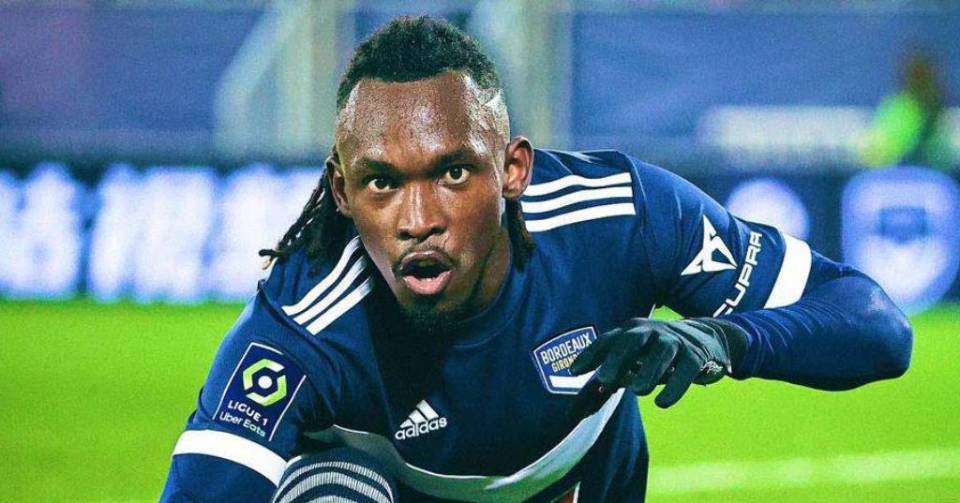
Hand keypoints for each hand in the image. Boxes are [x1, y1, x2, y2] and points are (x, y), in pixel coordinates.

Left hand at [568, 318, 746, 411]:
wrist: (709, 336)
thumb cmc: (662, 351)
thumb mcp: (640, 356)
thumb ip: (618, 373)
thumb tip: (590, 398)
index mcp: (634, 330)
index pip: (609, 339)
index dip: (591, 354)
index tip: (574, 371)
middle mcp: (653, 331)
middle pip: (633, 339)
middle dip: (618, 358)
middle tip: (605, 378)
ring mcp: (676, 341)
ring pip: (661, 352)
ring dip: (648, 371)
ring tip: (637, 391)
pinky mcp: (696, 355)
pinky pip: (685, 369)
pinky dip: (674, 386)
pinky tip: (662, 402)